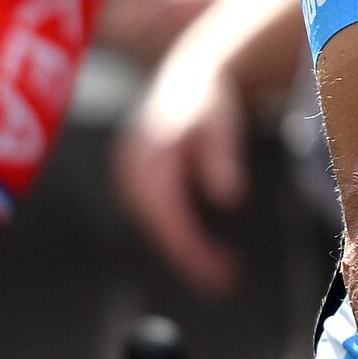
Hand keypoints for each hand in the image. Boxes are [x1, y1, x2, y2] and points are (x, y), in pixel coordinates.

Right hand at [116, 28, 259, 290]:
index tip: (220, 272)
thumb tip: (229, 198)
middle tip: (227, 282)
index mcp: (148, 157)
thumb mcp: (221, 123)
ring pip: (155, 226)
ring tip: (224, 271)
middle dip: (191, 258)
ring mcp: (127, 178)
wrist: (186, 77)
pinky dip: (179, 235)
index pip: (166, 215)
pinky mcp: (134, 184)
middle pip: (158, 227)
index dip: (192, 248)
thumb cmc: (208, 100)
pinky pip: (155, 218)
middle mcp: (129, 170)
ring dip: (186, 251)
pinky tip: (205, 249)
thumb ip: (222, 157)